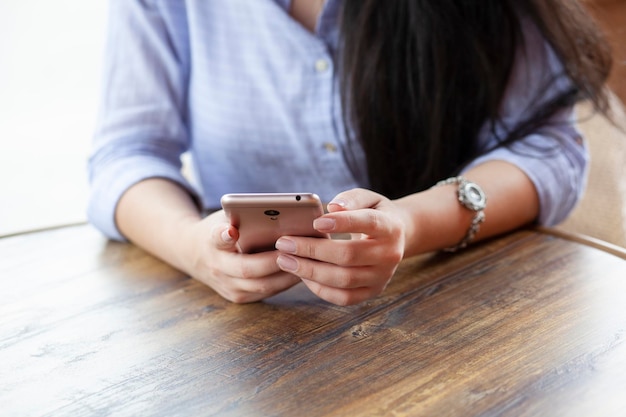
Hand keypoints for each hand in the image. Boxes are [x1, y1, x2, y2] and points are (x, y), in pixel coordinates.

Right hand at [181, 210, 300, 302]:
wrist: (195, 255)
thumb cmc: (221, 229)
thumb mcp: (224, 217)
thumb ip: (243, 215)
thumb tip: (278, 211)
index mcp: (211, 242)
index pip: (216, 238)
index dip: (223, 235)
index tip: (231, 231)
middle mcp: (217, 268)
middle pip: (247, 269)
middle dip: (275, 261)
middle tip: (298, 251)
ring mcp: (227, 287)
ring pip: (262, 286)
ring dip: (287, 275)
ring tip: (307, 262)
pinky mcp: (238, 298)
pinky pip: (266, 292)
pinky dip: (284, 283)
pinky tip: (301, 271)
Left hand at [275, 188, 406, 305]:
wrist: (397, 237)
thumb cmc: (374, 213)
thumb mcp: (368, 198)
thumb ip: (351, 199)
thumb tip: (332, 207)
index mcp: (391, 227)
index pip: (368, 223)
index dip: (342, 222)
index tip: (315, 222)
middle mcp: (390, 255)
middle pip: (348, 256)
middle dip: (312, 250)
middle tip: (284, 243)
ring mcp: (382, 277)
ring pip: (343, 280)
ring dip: (309, 271)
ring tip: (285, 260)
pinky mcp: (372, 292)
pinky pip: (343, 298)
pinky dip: (319, 288)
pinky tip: (301, 274)